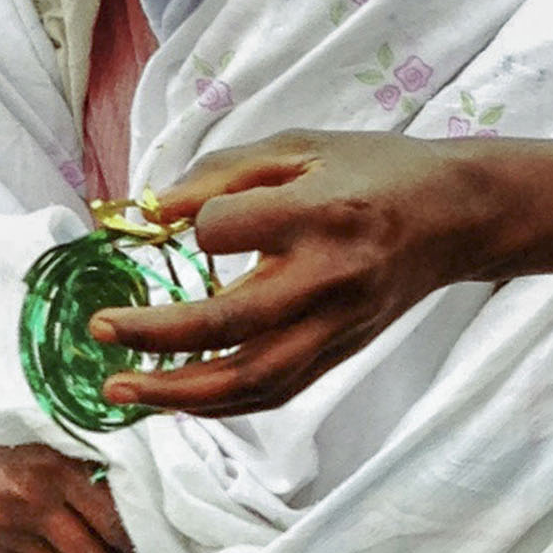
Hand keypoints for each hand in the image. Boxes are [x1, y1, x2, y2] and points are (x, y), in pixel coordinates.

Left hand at [92, 131, 497, 417]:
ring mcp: (337, 326)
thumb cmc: (370, 171)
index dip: (194, 221)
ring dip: (177, 393)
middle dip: (154, 334)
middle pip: (229, 323)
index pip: (227, 229)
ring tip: (118, 389)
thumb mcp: (298, 147)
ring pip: (250, 379)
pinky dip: (217, 405)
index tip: (184, 213)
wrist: (455, 217)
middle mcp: (328, 278)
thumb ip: (219, 173)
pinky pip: (272, 393)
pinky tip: (172, 400)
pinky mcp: (340, 355)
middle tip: (98, 330)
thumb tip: (147, 210)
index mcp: (319, 213)